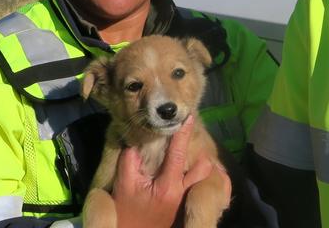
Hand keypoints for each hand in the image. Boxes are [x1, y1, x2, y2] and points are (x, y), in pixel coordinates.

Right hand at [112, 115, 228, 227]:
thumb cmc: (128, 211)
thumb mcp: (124, 185)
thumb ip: (129, 160)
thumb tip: (136, 141)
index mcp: (168, 185)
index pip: (179, 153)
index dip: (184, 133)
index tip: (189, 117)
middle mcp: (182, 191)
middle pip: (203, 166)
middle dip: (199, 150)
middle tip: (190, 138)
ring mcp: (186, 198)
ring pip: (204, 176)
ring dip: (200, 163)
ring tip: (190, 153)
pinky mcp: (185, 203)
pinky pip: (198, 185)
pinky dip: (198, 174)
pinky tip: (190, 168)